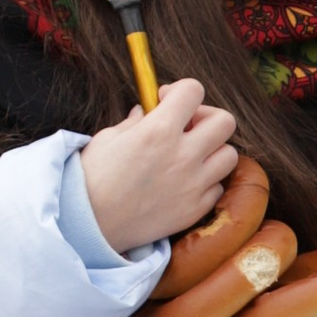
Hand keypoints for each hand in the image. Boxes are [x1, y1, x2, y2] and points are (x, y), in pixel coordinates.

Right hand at [80, 79, 237, 255]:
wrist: (87, 225)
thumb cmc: (91, 178)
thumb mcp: (108, 138)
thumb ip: (135, 121)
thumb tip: (147, 111)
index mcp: (158, 130)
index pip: (193, 91)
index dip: (181, 90)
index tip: (167, 99)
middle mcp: (183, 156)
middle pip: (225, 121)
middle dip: (206, 117)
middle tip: (186, 126)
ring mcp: (193, 185)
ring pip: (229, 155)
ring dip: (212, 150)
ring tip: (189, 155)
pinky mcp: (195, 210)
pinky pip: (217, 187)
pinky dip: (206, 181)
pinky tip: (184, 182)